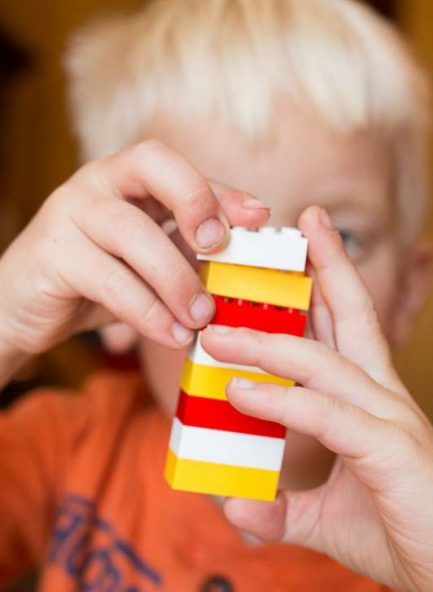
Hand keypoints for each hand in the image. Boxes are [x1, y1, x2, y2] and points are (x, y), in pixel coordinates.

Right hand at [0, 140, 267, 359]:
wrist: (22, 307)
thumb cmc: (94, 280)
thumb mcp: (147, 263)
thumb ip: (186, 252)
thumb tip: (244, 258)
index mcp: (125, 179)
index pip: (178, 167)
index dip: (220, 188)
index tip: (258, 217)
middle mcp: (97, 183)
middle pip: (151, 165)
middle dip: (195, 200)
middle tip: (220, 248)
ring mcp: (69, 213)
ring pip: (133, 232)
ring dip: (176, 278)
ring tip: (202, 318)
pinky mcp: (52, 254)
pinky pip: (109, 279)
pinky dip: (148, 311)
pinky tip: (172, 334)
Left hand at [201, 206, 432, 591]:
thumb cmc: (403, 536)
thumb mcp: (327, 519)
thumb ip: (282, 508)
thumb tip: (233, 505)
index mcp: (372, 402)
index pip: (350, 329)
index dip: (329, 286)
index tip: (302, 253)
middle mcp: (383, 399)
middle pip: (353, 317)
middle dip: (325, 267)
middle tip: (300, 220)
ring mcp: (390, 421)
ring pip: (326, 360)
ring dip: (269, 339)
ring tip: (219, 329)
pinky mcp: (390, 452)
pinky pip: (325, 415)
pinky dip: (280, 401)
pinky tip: (239, 392)